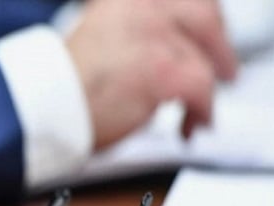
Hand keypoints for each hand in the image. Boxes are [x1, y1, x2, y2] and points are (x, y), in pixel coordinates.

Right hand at [66, 0, 237, 148]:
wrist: (47, 104)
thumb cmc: (67, 83)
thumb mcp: (105, 35)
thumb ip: (138, 31)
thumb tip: (173, 47)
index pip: (187, 0)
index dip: (206, 19)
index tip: (213, 36)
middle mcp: (145, 5)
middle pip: (206, 18)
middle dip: (220, 49)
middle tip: (227, 72)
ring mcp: (155, 35)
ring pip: (204, 60)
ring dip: (206, 92)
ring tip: (196, 114)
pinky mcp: (162, 69)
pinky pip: (201, 89)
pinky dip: (202, 111)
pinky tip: (190, 124)